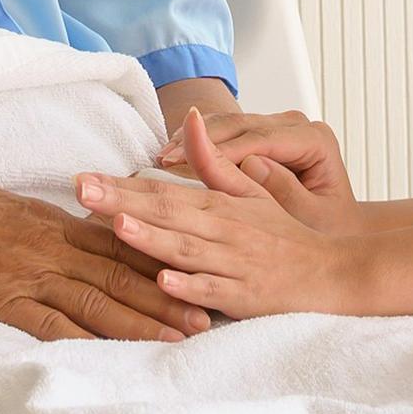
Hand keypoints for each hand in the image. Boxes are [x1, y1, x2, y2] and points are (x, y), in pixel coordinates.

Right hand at [0, 183, 213, 342]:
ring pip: (97, 301)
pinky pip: (53, 326)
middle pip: (121, 273)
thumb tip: (85, 237)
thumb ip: (52, 226)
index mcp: (54, 221)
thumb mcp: (12, 207)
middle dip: (167, 295)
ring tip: (180, 339)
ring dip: (143, 322)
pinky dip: (89, 342)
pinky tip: (117, 358)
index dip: (161, 260)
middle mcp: (50, 246)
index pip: (119, 243)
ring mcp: (28, 275)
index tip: (197, 274)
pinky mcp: (4, 302)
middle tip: (209, 315)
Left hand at [79, 111, 378, 320]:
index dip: (121, 184)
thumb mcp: (250, 193)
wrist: (330, 273)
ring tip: (119, 224)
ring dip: (152, 238)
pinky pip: (213, 292)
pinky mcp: (244, 297)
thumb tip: (190, 116)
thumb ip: (214, 160)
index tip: (83, 177)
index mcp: (218, 206)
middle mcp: (222, 231)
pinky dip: (189, 287)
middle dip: (121, 202)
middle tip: (81, 191)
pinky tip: (164, 282)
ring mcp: (232, 265)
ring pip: (186, 250)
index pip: (162, 191)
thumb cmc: (282, 235)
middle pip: (166, 214)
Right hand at [151, 106, 358, 225]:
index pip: (260, 139)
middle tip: (164, 159)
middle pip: (240, 125)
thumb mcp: (313, 219)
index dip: (221, 150)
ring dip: (192, 139)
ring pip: (228, 123)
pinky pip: (224, 130)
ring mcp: (277, 126)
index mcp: (315, 140)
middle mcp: (297, 125)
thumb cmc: (327, 229)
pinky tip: (173, 154)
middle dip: (200, 141)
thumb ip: (285, 193)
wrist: (334, 231)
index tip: (186, 163)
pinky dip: (198, 141)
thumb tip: (251, 163)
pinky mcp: (260, 133)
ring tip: (162, 158)